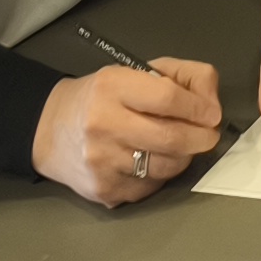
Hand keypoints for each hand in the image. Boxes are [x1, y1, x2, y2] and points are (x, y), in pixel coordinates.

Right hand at [34, 58, 221, 206]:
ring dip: (182, 158)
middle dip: (201, 138)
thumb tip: (211, 103)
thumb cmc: (100, 97)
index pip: (168, 98)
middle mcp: (103, 123)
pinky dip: (160, 175)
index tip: (211, 114)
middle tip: (208, 136)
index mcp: (112, 86)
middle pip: (171, 138)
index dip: (198, 108)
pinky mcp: (105, 189)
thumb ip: (181, 76)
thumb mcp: (134, 71)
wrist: (49, 129)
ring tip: (177, 146)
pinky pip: (151, 186)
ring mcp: (102, 161)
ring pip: (166, 167)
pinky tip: (149, 162)